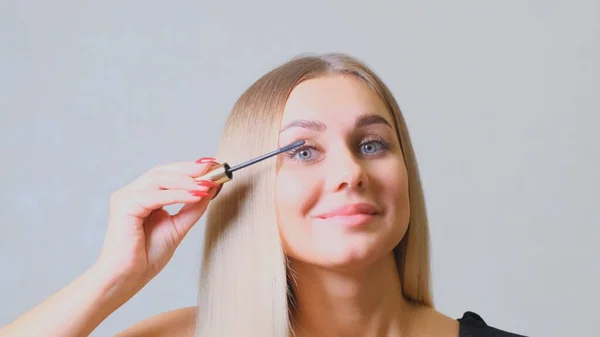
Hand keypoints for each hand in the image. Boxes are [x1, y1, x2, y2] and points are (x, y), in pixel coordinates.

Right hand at [95, 157, 219, 287]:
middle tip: (212, 168)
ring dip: (186, 180)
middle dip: (189, 169)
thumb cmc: (146, 256)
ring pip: (159, 178)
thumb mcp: (178, 227)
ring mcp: (126, 198)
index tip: (213, 167)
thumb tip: (209, 189)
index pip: (167, 174)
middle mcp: (132, 193)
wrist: (128, 278)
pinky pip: (155, 195)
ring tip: (206, 184)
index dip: (190, 169)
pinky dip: (177, 194)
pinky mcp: (125, 206)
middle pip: (162, 171)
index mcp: (143, 196)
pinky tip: (194, 195)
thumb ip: (192, 208)